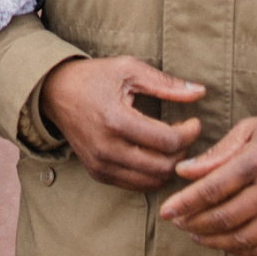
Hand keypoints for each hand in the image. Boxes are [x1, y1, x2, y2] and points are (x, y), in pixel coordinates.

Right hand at [38, 56, 204, 190]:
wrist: (56, 92)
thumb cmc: (95, 77)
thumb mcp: (129, 70)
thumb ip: (166, 84)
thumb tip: (200, 92)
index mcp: (116, 120)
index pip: (167, 141)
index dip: (189, 134)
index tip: (194, 121)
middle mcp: (107, 148)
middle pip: (163, 167)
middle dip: (183, 152)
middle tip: (185, 134)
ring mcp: (101, 165)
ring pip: (152, 182)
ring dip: (170, 166)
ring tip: (172, 144)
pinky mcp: (98, 174)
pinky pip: (136, 185)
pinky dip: (152, 174)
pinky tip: (155, 154)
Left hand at [159, 105, 256, 255]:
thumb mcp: (248, 129)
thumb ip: (216, 153)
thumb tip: (183, 172)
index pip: (213, 188)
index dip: (185, 203)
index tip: (165, 211)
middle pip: (226, 218)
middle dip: (195, 224)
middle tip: (178, 223)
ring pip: (244, 239)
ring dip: (214, 242)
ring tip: (195, 235)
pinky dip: (240, 251)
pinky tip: (224, 243)